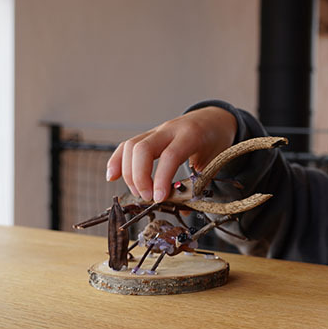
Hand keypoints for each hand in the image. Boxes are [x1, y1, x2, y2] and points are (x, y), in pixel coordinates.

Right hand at [106, 107, 236, 202]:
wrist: (214, 118)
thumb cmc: (215, 139)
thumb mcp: (214, 160)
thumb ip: (199, 183)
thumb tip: (184, 210)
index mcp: (190, 135)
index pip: (169, 156)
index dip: (160, 179)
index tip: (158, 199)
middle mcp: (169, 130)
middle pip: (142, 149)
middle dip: (139, 178)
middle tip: (147, 198)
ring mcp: (156, 131)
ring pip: (130, 146)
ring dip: (128, 173)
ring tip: (139, 192)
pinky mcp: (148, 135)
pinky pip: (127, 145)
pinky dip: (117, 161)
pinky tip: (113, 176)